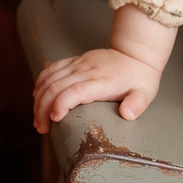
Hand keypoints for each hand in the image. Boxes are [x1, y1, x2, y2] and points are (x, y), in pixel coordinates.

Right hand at [33, 46, 163, 132]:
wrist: (135, 53)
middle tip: (41, 129)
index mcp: (101, 81)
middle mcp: (86, 71)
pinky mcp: (74, 61)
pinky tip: (37, 98)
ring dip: (39, 100)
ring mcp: (78, 64)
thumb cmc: (140, 78)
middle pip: (56, 87)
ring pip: (49, 79)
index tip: (54, 119)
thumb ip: (138, 104)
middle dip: (43, 109)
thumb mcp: (145, 92)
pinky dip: (40, 83)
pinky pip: (51, 69)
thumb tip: (127, 115)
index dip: (61, 104)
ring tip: (37, 120)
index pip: (76, 91)